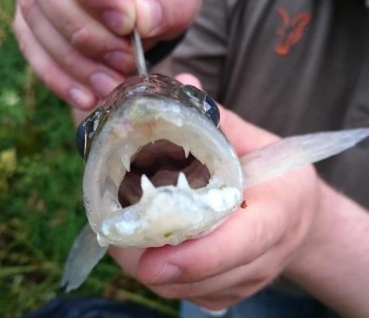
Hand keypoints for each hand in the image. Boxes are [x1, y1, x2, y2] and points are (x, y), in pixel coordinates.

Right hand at [12, 0, 201, 121]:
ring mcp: (36, 3)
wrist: (140, 19)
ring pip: (41, 32)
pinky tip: (87, 99)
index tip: (126, 24)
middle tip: (125, 62)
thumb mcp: (174, 5)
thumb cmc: (157, 5)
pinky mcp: (30, 31)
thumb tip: (143, 21)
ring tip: (111, 86)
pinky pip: (36, 57)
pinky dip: (61, 81)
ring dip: (80, 67)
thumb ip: (165, 9)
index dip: (100, 1)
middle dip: (92, 39)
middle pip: (54, 3)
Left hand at [109, 74, 320, 309]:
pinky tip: (151, 246)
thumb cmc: (276, 176)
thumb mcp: (256, 143)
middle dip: (153, 262)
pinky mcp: (229, 292)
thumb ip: (218, 120)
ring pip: (188, 290)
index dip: (195, 257)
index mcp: (277, 215)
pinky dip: (163, 275)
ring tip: (127, 233)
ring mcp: (245, 281)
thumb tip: (182, 82)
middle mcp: (263, 257)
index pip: (239, 246)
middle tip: (118, 231)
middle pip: (202, 277)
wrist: (297, 215)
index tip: (149, 261)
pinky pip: (189, 294)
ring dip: (150, 268)